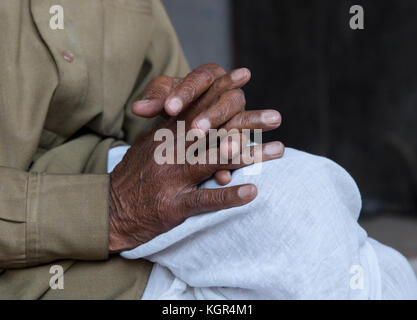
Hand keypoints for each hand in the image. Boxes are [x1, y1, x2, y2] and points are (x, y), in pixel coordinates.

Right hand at [109, 85, 284, 252]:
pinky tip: (252, 192)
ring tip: (279, 149)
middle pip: (213, 131)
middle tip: (276, 117)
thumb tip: (189, 113)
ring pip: (215, 161)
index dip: (220, 90)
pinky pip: (205, 199)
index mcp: (164, 134)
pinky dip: (229, 195)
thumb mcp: (146, 144)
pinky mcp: (173, 204)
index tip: (244, 77)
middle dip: (247, 122)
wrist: (109, 209)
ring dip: (250, 155)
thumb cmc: (133, 176)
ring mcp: (172, 177)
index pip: (195, 106)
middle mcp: (170, 151)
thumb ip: (168, 128)